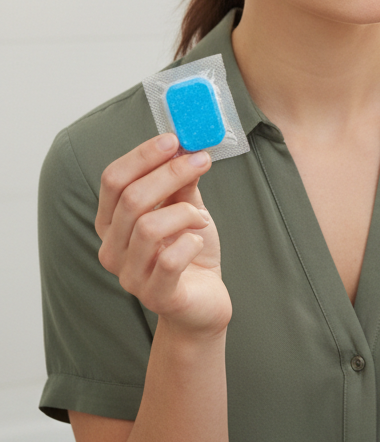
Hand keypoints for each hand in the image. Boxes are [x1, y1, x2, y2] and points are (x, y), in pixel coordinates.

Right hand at [96, 133, 231, 335]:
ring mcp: (130, 275)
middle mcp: (112, 249)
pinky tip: (198, 242)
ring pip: (149, 227)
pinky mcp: (156, 295)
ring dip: (184, 212)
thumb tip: (186, 147)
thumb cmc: (191, 253)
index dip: (142, 156)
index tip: (174, 139)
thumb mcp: (187, 210)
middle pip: (131, 199)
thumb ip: (182, 184)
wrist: (204, 302)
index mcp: (112, 223)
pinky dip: (191, 242)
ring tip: (200, 218)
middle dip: (170, 173)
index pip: (113, 180)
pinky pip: (170, 259)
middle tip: (201, 160)